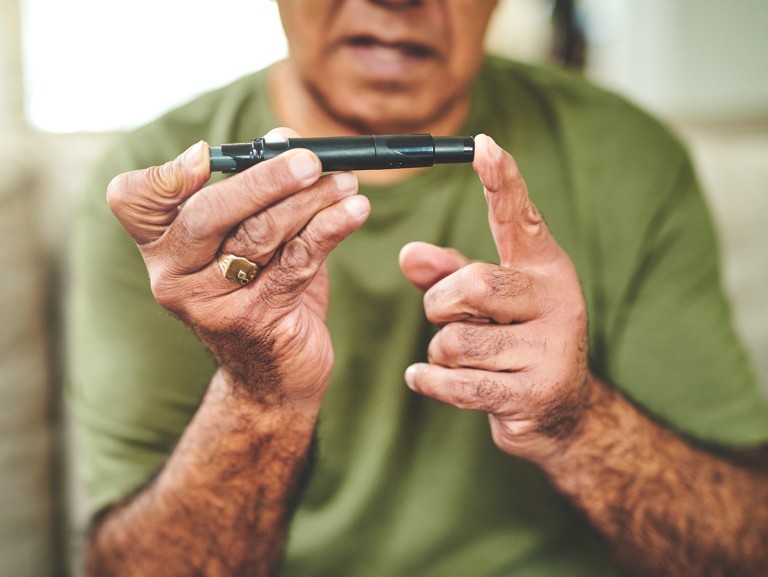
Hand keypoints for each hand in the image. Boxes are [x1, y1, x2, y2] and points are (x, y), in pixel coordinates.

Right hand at [107, 129, 370, 409]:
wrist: (272, 377)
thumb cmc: (260, 293)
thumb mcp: (250, 239)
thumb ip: (260, 190)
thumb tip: (284, 139)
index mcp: (161, 244)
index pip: (135, 199)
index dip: (166, 175)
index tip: (207, 155)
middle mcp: (174, 274)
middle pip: (209, 213)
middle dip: (265, 180)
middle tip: (311, 159)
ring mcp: (210, 302)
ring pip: (259, 235)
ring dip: (311, 200)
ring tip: (345, 181)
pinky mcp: (254, 320)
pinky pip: (297, 262)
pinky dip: (330, 229)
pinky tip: (354, 210)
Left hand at [400, 134, 592, 463]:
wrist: (561, 413)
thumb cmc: (515, 341)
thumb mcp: (484, 301)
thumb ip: (447, 272)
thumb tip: (407, 253)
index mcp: (545, 268)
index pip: (520, 217)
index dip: (501, 181)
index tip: (483, 144)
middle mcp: (557, 301)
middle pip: (472, 284)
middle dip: (439, 304)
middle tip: (445, 317)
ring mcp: (551, 350)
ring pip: (457, 339)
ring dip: (440, 351)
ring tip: (459, 356)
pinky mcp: (533, 393)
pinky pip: (458, 383)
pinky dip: (430, 381)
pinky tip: (425, 378)